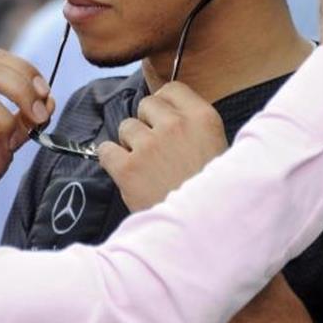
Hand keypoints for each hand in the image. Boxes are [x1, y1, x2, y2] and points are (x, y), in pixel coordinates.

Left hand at [97, 81, 226, 211]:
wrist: (203, 232)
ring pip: (125, 127)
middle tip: (157, 150)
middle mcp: (175, 125)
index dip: (164, 105)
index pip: (171, 89)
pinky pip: (106, 150)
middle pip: (145, 105)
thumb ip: (194, 127)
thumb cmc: (211, 195)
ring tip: (147, 168)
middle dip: (147, 124)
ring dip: (131, 144)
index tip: (163, 120)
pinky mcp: (127, 168)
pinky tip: (127, 174)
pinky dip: (112, 161)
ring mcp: (149, 146)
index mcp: (203, 119)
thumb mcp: (217, 150)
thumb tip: (167, 115)